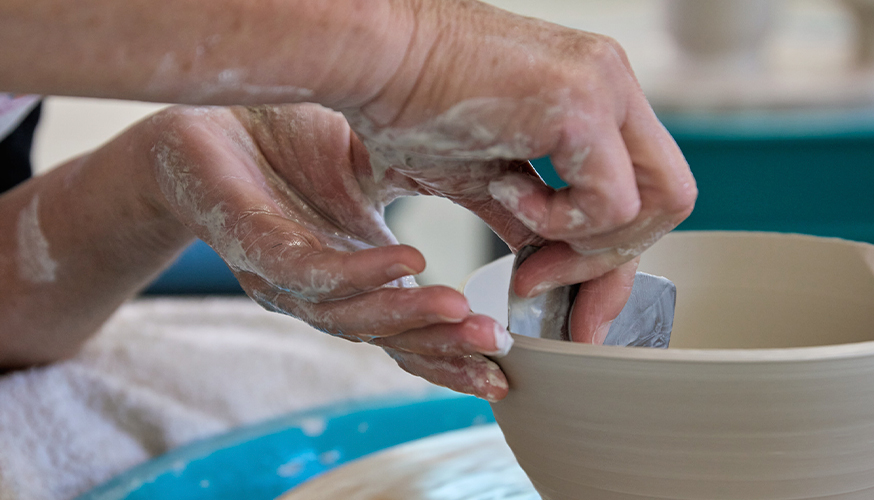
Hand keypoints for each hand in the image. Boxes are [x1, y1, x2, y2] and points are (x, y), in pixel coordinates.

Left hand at [143, 104, 519, 400]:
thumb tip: (523, 213)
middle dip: (442, 347)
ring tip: (461, 311)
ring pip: (348, 315)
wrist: (217, 109)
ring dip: (407, 315)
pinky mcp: (252, 245)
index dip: (452, 353)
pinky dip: (360, 271)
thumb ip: (441, 196)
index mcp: (357, 274)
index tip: (504, 366)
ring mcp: (284, 276)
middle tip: (497, 351)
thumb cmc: (300, 142)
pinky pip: (308, 271)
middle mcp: (323, 289)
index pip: (407, 330)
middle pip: (385, 337)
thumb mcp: (388, 171)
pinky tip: (405, 258)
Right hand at [340, 0, 696, 341]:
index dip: (617, 255)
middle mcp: (612, 83)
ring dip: (584, 246)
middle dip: (614, 262)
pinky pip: (609, 201)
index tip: (580, 307)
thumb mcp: (486, 176)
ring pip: (654, 205)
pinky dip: (559, 221)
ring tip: (519, 231)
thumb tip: (550, 267)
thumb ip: (532, 218)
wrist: (372, 59)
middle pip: (669, 198)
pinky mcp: (582, 104)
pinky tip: (506, 191)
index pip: (647, 187)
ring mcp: (604, 87)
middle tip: (547, 286)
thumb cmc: (411, 106)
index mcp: (596, 94)